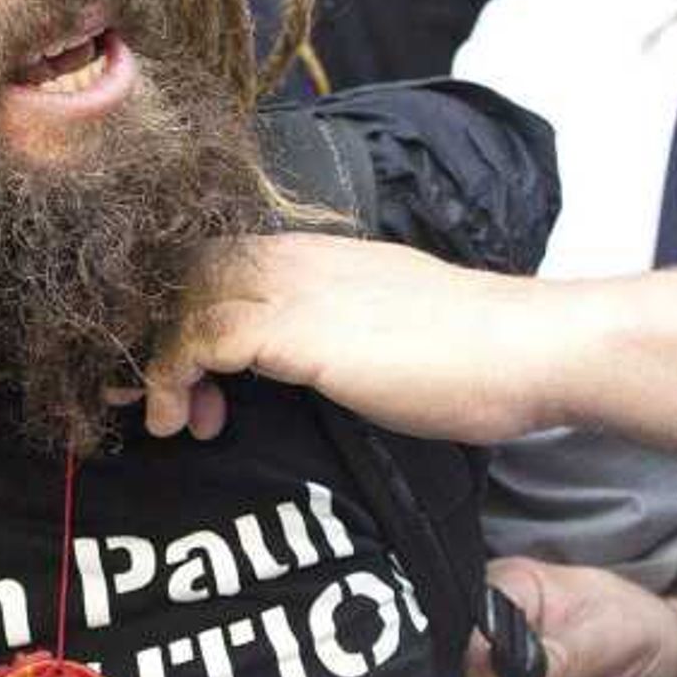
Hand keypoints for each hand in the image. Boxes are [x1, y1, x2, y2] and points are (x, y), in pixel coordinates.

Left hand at [142, 235, 572, 446]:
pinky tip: (181, 421)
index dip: (184, 310)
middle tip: (151, 394)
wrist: (525, 349)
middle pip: (187, 273)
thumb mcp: (390, 332)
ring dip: (159, 362)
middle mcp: (298, 257)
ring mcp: (294, 287)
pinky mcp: (294, 328)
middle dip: (155, 331)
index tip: (180, 371)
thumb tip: (318, 368)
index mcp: (321, 255)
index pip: (221, 260)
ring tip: (166, 419)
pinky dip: (174, 377)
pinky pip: (201, 337)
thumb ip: (341, 335)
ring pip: (183, 301)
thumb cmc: (476, 357)